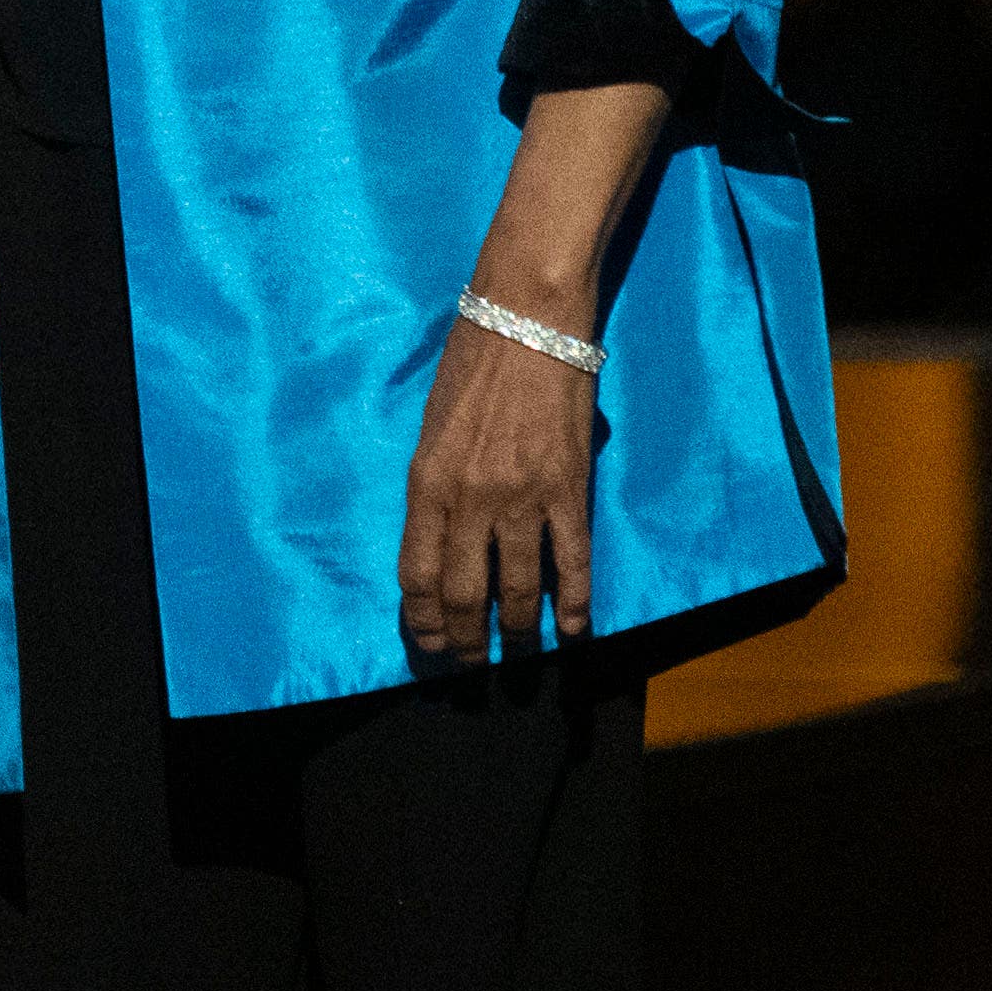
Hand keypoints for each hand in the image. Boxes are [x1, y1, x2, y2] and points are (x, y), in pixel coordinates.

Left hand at [400, 293, 600, 659]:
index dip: (423, 619)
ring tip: (519, 662)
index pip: (416, 572)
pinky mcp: (569, 492)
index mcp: (427, 482)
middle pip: (463, 592)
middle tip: (471, 670)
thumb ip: (436, 483)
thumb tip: (443, 532)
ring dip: (518, 636)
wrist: (526, 321)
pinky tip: (575, 634)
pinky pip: (572, 565)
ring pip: (518, 590)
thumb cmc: (472, 365)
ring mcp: (522, 499)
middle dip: (466, 642)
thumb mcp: (432, 425)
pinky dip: (575, 606)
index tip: (430, 644)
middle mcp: (469, 499)